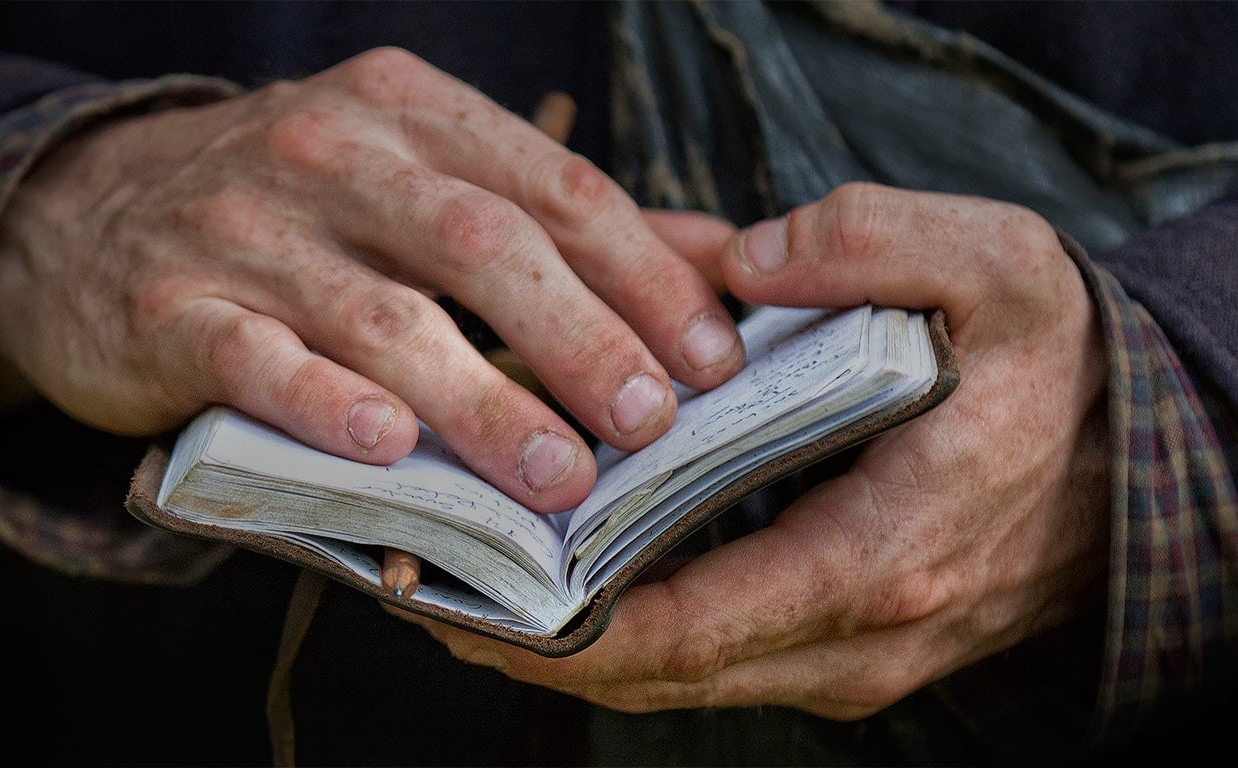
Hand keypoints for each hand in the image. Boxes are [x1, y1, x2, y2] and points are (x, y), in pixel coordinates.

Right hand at [0, 48, 743, 512]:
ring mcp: (247, 230)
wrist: (86, 214)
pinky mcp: (175, 310)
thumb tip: (712, 264)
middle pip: (484, 246)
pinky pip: (260, 360)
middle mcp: (332, 153)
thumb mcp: (416, 177)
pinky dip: (327, 404)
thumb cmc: (295, 211)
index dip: (647, 276)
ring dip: (482, 399)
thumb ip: (552, 218)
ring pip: (384, 316)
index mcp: (411, 112)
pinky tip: (390, 447)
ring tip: (558, 474)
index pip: (557, 189)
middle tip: (650, 424)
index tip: (712, 360)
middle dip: (583, 339)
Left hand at [396, 183, 1110, 717]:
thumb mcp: (1001, 268)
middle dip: (535, 643)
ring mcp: (851, 657)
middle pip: (658, 674)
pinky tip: (565, 581)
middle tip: (428, 587)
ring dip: (571, 645)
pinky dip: (632, 631)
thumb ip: (874, 242)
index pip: (686, 627)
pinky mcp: (845, 647)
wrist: (1135, 463)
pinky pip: (715, 658)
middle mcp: (857, 637)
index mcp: (879, 555)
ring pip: (680, 679)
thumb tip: (743, 262)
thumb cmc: (1062, 373)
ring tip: (470, 588)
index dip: (561, 626)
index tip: (465, 594)